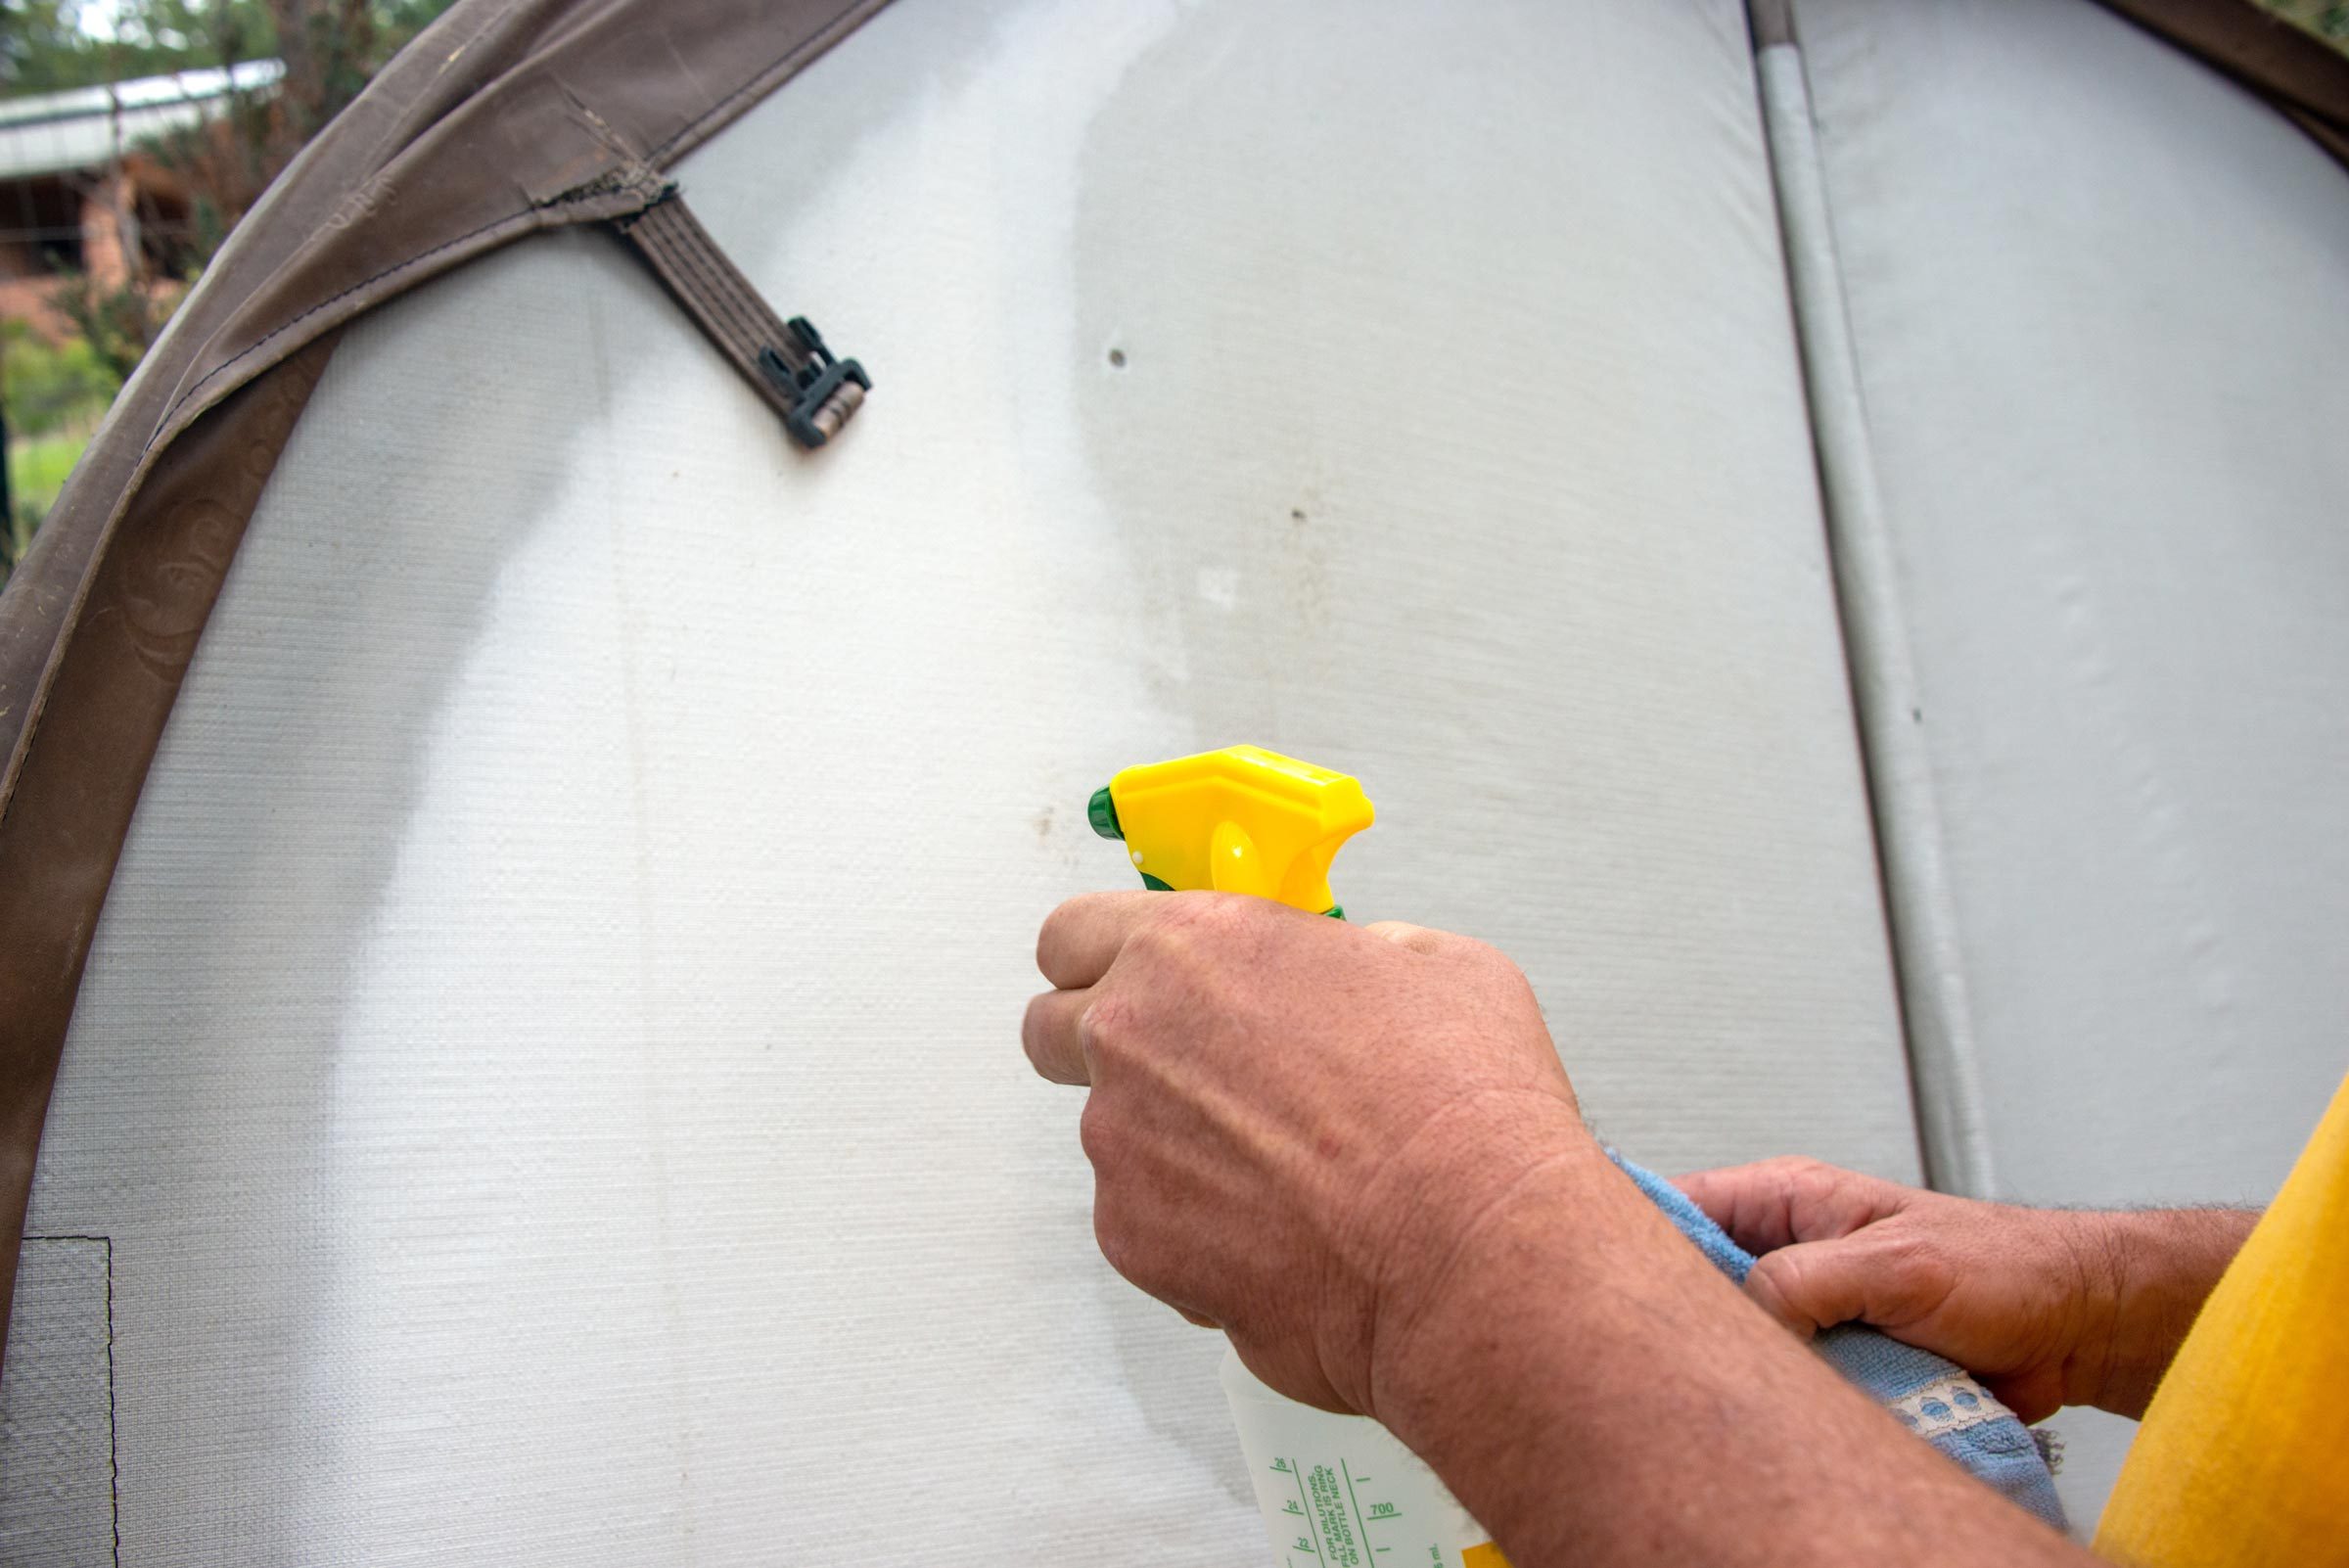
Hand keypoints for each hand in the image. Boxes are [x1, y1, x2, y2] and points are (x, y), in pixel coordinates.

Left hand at [1022, 891, 1586, 1414]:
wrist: (1471, 1250)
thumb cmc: (1464, 1113)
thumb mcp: (1435, 966)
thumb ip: (1354, 952)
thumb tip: (1346, 970)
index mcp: (1194, 947)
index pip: (1073, 933)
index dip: (1102, 958)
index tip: (1133, 978)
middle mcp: (1134, 1037)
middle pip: (1049, 1029)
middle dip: (1104, 1046)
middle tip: (1187, 1071)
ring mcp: (1120, 1143)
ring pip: (1108, 1132)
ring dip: (1166, 1143)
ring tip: (1279, 1169)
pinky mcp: (1131, 1239)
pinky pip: (1140, 1219)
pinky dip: (1192, 1224)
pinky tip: (1281, 1227)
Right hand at [1676, 1158, 2257, 1419]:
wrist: (2078, 1329)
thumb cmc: (2006, 1267)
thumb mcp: (1896, 1265)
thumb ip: (1807, 1279)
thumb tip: (1744, 1313)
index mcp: (1787, 1198)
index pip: (1678, 1205)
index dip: (1635, 1235)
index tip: (1610, 1278)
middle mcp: (1786, 1250)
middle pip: (1694, 1282)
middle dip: (1683, 1319)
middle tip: (1666, 1354)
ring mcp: (1807, 1309)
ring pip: (1735, 1341)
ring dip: (1740, 1367)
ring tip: (1731, 1387)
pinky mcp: (1832, 1363)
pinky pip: (1780, 1385)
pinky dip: (1780, 1402)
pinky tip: (1776, 1413)